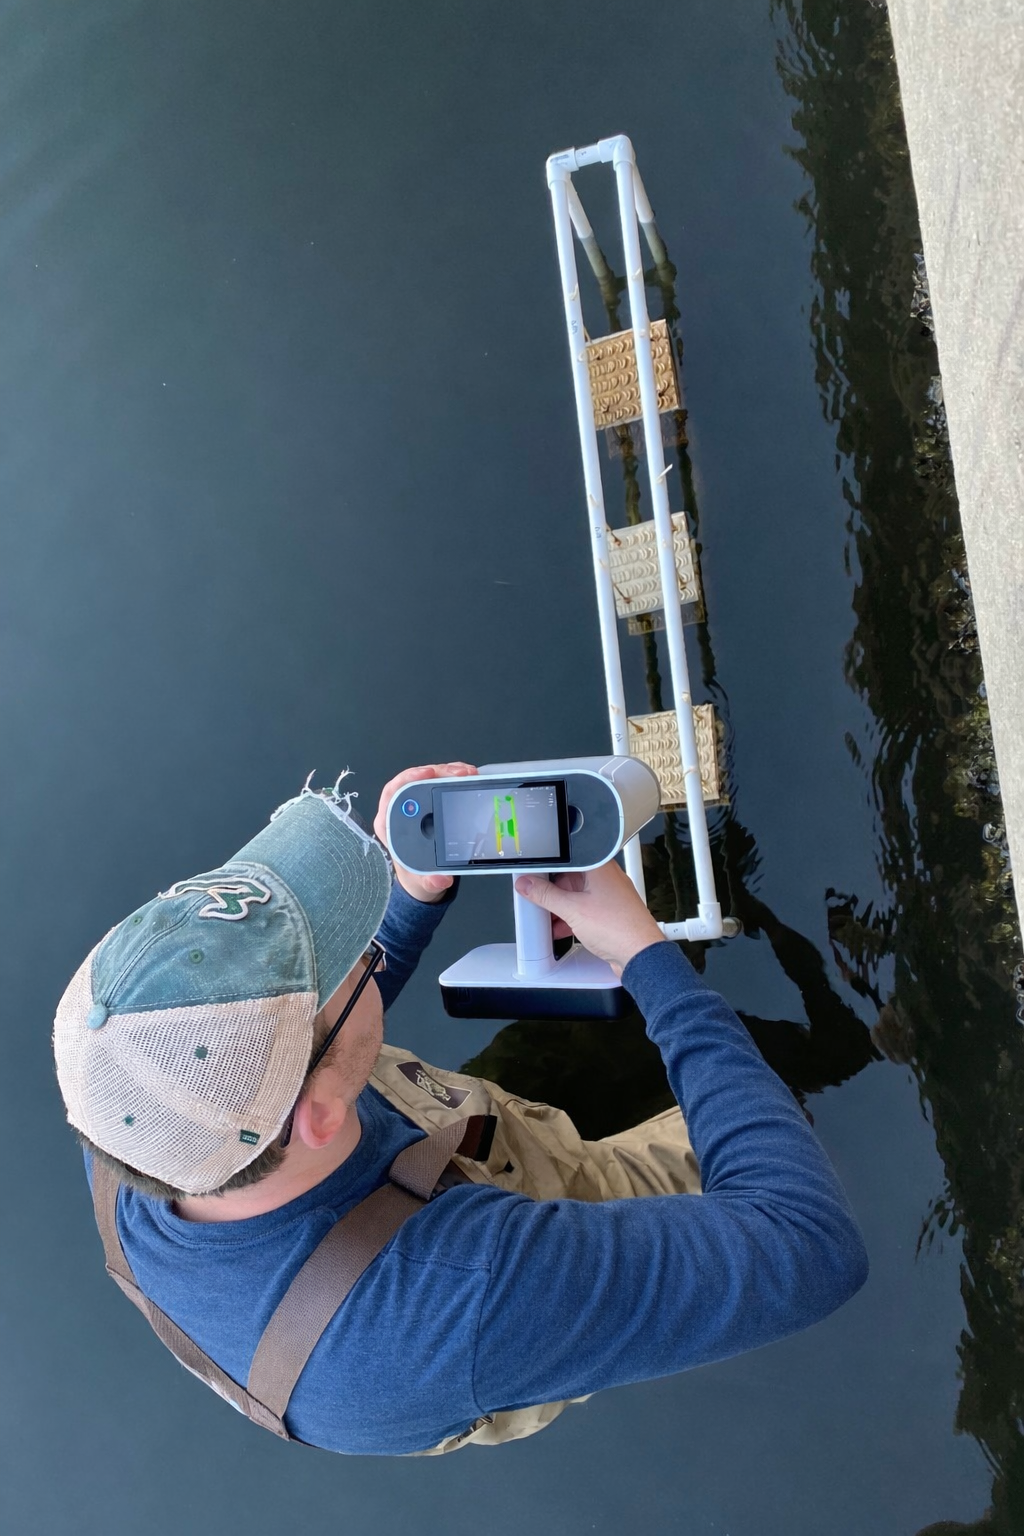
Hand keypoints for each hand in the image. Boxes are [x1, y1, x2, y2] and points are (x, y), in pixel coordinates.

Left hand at [374, 762, 477, 902]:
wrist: (425, 878)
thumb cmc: (417, 877)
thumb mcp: (423, 884)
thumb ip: (430, 883)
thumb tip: (440, 878)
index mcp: (391, 825)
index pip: (392, 793)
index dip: (408, 779)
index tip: (426, 774)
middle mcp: (401, 811)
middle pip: (414, 781)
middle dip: (437, 772)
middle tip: (459, 774)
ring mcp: (417, 805)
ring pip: (429, 779)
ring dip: (449, 772)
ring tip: (469, 774)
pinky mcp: (431, 802)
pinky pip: (440, 783)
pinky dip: (455, 778)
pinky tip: (469, 777)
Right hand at [514, 860, 665, 975]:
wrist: (640, 955)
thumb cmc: (620, 927)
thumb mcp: (572, 910)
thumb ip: (546, 896)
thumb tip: (528, 885)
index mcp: (599, 867)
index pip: (566, 859)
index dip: (546, 867)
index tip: (531, 876)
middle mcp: (607, 878)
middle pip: (570, 878)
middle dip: (551, 891)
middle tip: (535, 898)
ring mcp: (610, 896)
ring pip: (577, 896)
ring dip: (560, 907)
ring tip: (546, 917)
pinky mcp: (610, 913)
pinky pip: (585, 910)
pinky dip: (571, 917)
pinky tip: (561, 928)